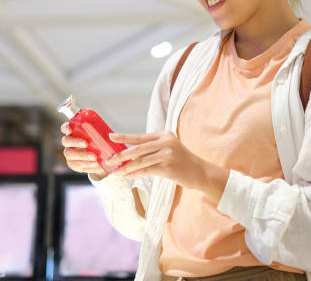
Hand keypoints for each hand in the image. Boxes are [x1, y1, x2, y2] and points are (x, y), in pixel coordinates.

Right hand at [60, 122, 107, 178]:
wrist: (99, 157)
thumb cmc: (98, 142)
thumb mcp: (100, 136)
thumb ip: (102, 133)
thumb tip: (111, 135)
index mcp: (73, 132)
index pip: (65, 128)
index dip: (66, 127)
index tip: (70, 129)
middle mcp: (69, 142)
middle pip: (66, 141)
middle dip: (76, 142)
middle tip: (86, 143)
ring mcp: (70, 153)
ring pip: (70, 154)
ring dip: (82, 155)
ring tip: (95, 157)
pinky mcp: (73, 164)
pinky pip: (77, 165)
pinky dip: (87, 165)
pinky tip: (96, 165)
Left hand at [108, 131, 228, 201]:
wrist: (200, 172)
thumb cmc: (181, 161)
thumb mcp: (168, 149)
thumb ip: (151, 149)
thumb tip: (128, 156)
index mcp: (164, 135)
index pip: (140, 136)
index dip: (124, 137)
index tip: (111, 137)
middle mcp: (166, 142)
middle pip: (138, 149)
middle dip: (121, 155)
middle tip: (109, 160)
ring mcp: (168, 154)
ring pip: (141, 161)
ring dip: (126, 168)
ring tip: (117, 171)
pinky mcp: (168, 168)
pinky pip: (147, 171)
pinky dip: (136, 174)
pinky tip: (129, 176)